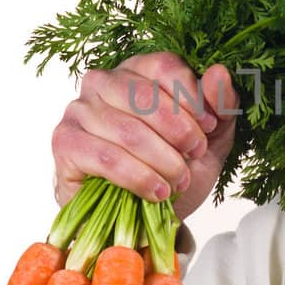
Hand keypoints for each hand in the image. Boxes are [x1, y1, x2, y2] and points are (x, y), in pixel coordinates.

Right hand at [52, 52, 240, 220]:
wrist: (143, 217)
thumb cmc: (173, 169)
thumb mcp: (211, 140)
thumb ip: (219, 106)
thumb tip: (219, 72)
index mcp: (137, 70)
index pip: (164, 67)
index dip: (191, 97)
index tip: (210, 126)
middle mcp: (102, 82)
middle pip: (144, 96)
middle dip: (179, 130)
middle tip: (196, 154)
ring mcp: (79, 110)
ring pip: (128, 130)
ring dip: (163, 160)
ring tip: (179, 180)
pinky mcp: (65, 142)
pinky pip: (106, 157)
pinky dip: (138, 177)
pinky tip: (157, 191)